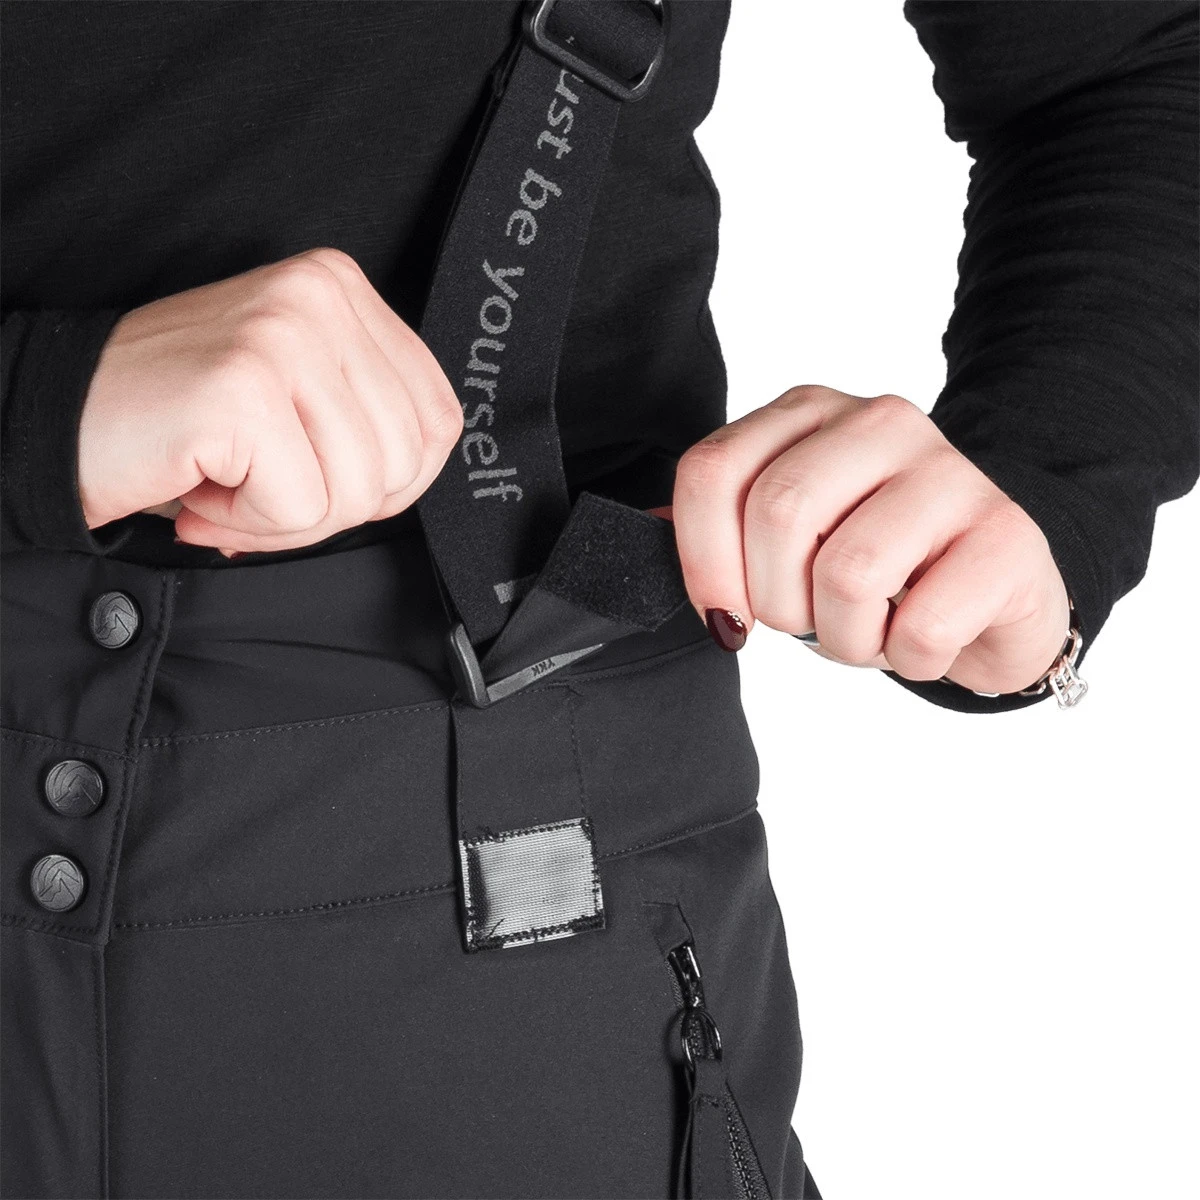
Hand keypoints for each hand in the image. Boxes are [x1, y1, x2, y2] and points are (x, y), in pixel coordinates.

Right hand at [79, 247, 462, 553]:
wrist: (57, 420)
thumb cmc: (178, 420)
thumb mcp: (295, 396)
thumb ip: (365, 414)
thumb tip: (418, 470)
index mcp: (340, 289)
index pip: (439, 418)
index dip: (393, 482)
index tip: (324, 480)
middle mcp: (319, 297)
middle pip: (403, 462)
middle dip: (334, 507)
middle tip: (262, 488)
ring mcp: (284, 336)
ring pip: (358, 492)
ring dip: (286, 520)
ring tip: (227, 484)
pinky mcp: (244, 388)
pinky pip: (301, 508)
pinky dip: (247, 525)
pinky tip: (202, 488)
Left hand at [662, 384, 1070, 694]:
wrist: (994, 592)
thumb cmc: (878, 569)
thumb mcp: (787, 539)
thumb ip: (716, 530)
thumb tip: (635, 537)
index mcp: (808, 414)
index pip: (712, 471)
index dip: (701, 560)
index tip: (724, 615)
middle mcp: (879, 422)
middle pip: (779, 514)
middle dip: (778, 602)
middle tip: (810, 621)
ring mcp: (951, 471)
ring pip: (848, 573)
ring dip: (846, 638)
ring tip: (871, 629)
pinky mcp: (1009, 534)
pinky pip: (920, 627)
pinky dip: (909, 659)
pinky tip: (926, 637)